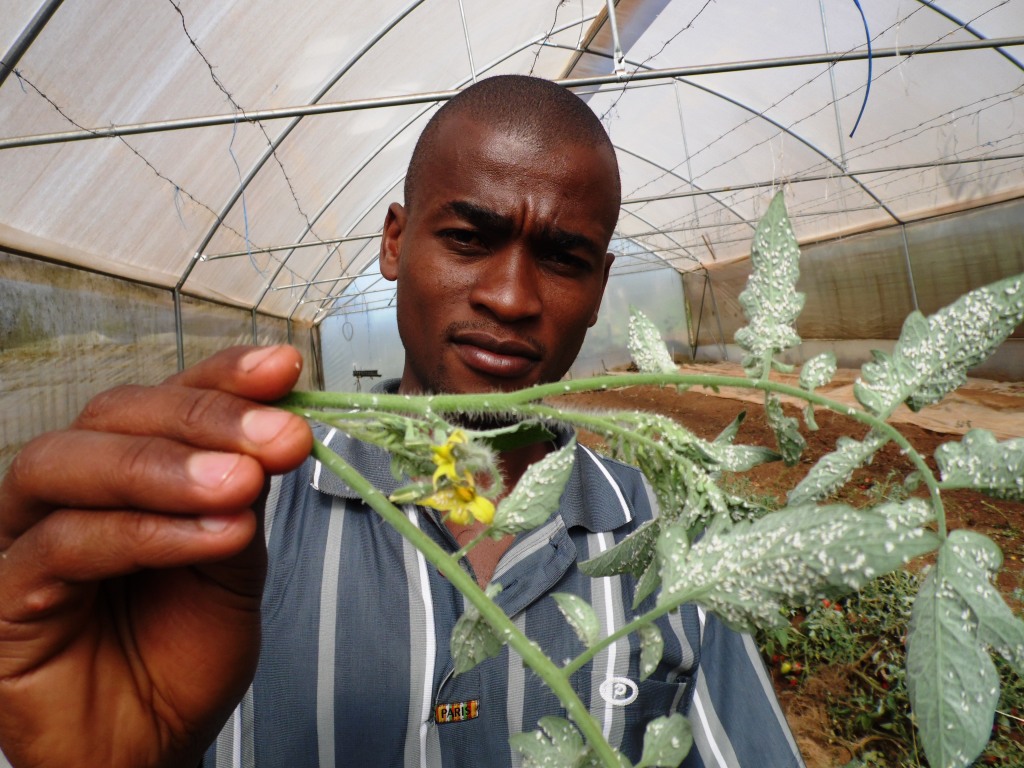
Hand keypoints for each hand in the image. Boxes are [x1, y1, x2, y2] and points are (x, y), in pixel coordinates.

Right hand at [0, 345, 312, 767]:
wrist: (149, 746)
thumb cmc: (183, 655)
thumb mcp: (234, 564)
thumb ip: (243, 498)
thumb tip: (275, 431)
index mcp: (129, 470)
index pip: (168, 398)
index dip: (223, 375)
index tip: (284, 368)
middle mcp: (72, 489)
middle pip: (117, 415)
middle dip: (206, 418)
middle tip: (281, 437)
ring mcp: (29, 536)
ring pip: (70, 463)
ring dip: (166, 467)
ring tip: (242, 486)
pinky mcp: (7, 595)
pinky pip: (63, 545)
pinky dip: (145, 533)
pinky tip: (212, 537)